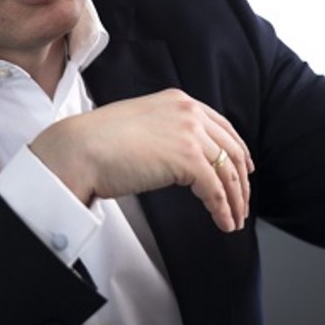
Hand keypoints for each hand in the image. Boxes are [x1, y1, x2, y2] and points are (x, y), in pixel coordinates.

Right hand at [29, 89, 252, 231]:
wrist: (81, 148)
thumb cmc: (99, 141)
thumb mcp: (141, 123)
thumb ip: (165, 131)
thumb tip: (177, 156)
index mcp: (178, 101)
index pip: (221, 125)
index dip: (236, 149)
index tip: (243, 168)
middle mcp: (189, 113)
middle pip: (230, 149)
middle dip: (240, 180)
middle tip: (242, 201)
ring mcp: (190, 134)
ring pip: (227, 172)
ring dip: (235, 199)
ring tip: (234, 219)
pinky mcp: (188, 160)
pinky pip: (216, 190)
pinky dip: (223, 209)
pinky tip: (223, 223)